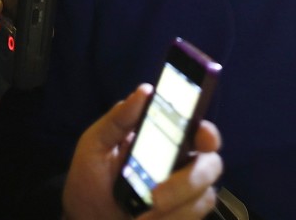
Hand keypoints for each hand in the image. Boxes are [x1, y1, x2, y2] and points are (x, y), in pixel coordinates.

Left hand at [62, 84, 222, 219]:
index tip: (202, 138)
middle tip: (156, 196)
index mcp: (169, 139)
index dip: (209, 133)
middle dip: (188, 181)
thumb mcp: (94, 145)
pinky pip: (193, 218)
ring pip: (205, 196)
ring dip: (177, 207)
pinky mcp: (182, 216)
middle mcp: (183, 164)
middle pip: (211, 165)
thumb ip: (118, 119)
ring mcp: (186, 194)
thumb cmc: (90, 179)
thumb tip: (145, 90)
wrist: (84, 218)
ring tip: (143, 215)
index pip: (201, 130)